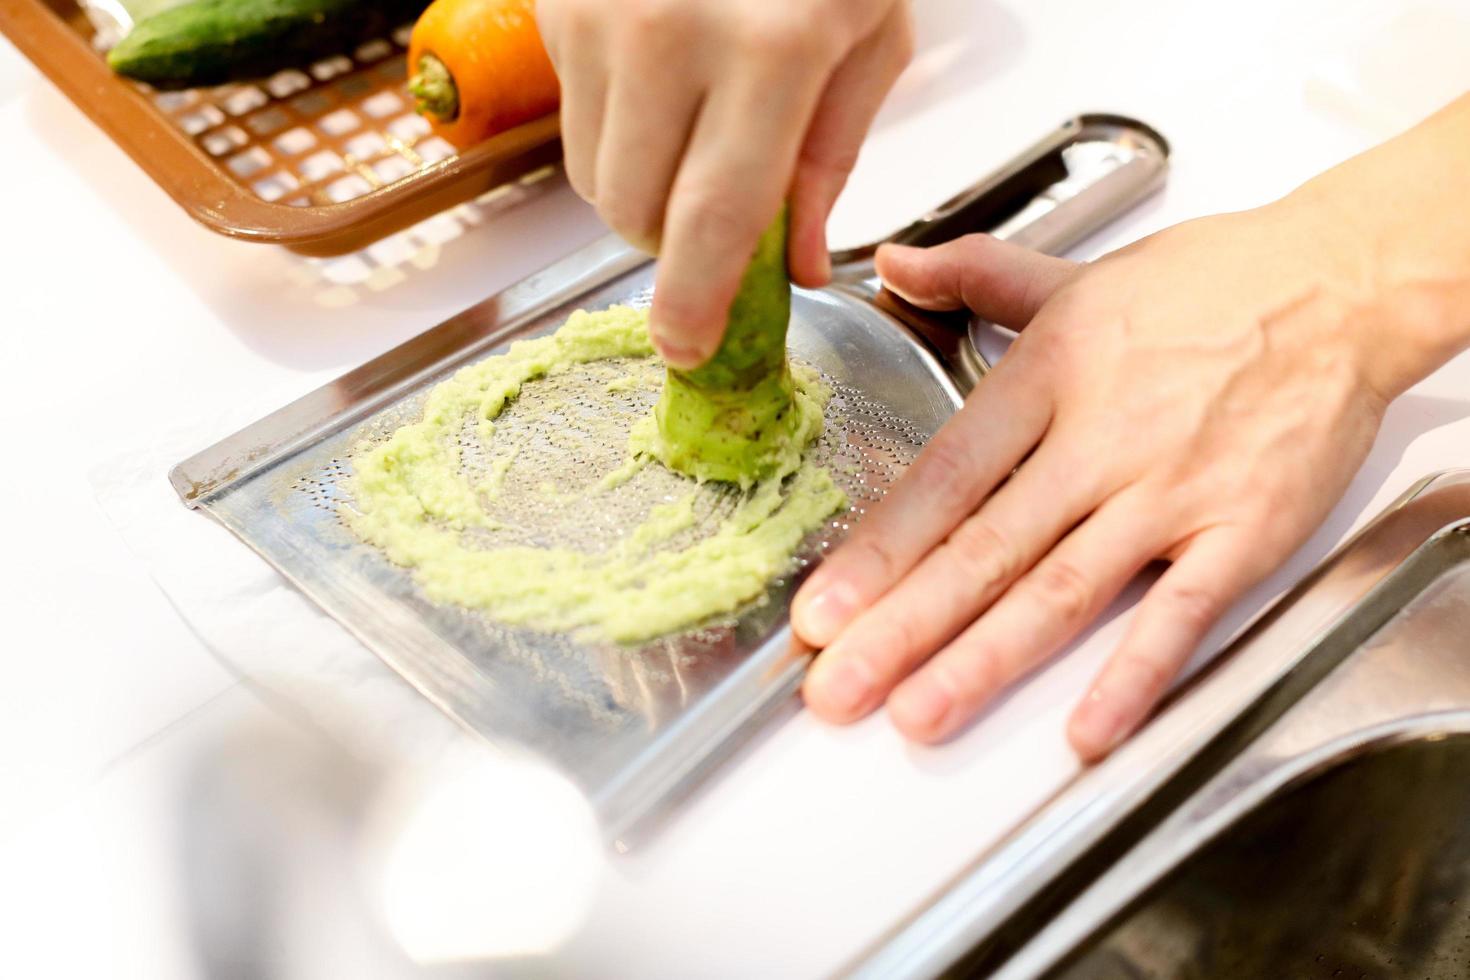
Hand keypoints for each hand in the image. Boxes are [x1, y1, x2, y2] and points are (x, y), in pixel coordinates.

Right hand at [535, 0, 912, 365]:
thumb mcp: (866, 36)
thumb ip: (829, 160)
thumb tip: (792, 267)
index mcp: (771, 49)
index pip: (715, 219)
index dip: (694, 302)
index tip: (684, 347)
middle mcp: (669, 33)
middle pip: (637, 214)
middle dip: (674, 243)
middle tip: (714, 212)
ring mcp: (598, 15)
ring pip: (594, 178)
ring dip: (640, 189)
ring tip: (690, 127)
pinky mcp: (555, 4)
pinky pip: (571, 119)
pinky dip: (614, 127)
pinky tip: (658, 72)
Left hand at [793, 200, 1430, 759]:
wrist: (1342, 285)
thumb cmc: (1213, 283)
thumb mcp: (1076, 273)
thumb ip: (975, 274)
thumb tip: (896, 263)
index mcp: (1047, 376)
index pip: (941, 479)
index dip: (876, 552)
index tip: (821, 609)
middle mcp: (1099, 440)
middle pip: (983, 548)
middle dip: (901, 627)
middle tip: (839, 688)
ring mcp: (1169, 492)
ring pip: (1061, 589)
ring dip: (983, 659)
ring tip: (920, 712)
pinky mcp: (1242, 531)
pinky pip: (1181, 612)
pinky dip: (1134, 673)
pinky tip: (1087, 726)